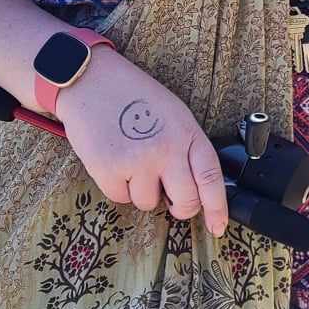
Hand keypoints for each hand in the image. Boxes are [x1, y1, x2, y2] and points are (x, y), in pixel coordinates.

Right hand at [58, 52, 228, 237]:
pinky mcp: (109, 170)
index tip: (218, 227)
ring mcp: (138, 161)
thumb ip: (186, 147)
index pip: (210, 178)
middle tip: (169, 198)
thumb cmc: (134, 97)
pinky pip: (120, 198)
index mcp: (187, 133)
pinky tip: (112, 159)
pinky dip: (116, 186)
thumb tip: (193, 188)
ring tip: (131, 159)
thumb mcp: (173, 115)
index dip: (217, 207)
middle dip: (179, 207)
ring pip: (149, 203)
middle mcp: (167, 149)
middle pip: (186, 201)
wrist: (91, 80)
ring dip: (141, 191)